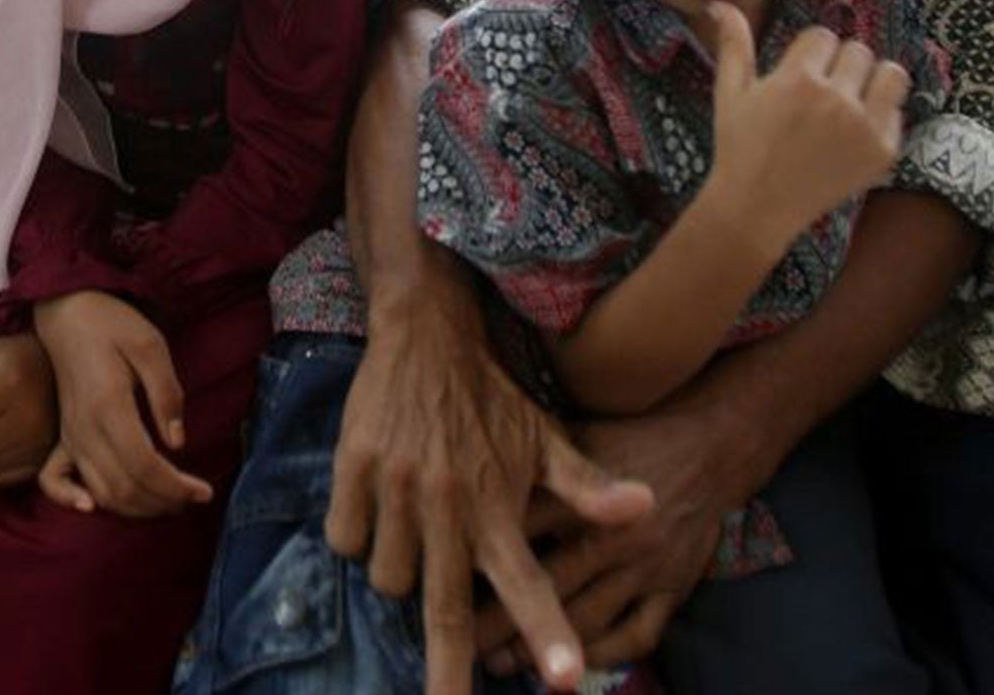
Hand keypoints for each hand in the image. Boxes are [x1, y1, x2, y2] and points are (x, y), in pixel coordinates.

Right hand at [31, 291, 211, 517]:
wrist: (68, 313)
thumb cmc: (113, 325)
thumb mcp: (150, 345)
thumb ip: (166, 394)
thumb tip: (177, 443)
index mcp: (109, 407)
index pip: (145, 467)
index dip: (177, 487)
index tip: (204, 491)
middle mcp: (84, 430)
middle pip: (124, 488)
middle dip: (163, 502)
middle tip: (194, 497)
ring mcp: (69, 436)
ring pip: (100, 492)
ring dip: (136, 508)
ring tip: (169, 501)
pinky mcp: (63, 436)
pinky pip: (54, 480)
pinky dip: (69, 500)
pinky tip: (91, 509)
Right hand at [324, 275, 654, 694]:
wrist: (426, 333)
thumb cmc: (491, 399)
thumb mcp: (543, 438)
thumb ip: (587, 486)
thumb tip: (646, 508)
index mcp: (497, 502)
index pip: (526, 580)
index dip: (544, 629)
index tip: (562, 680)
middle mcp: (447, 501)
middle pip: (444, 608)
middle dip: (449, 670)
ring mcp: (396, 485)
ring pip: (389, 577)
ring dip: (402, 574)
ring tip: (418, 532)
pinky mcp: (353, 467)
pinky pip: (347, 540)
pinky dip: (359, 537)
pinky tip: (380, 508)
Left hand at [476, 397, 742, 678]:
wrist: (706, 446)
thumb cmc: (628, 439)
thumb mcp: (575, 438)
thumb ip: (529, 462)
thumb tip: (468, 472)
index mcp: (581, 494)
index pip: (522, 530)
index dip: (480, 557)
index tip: (442, 578)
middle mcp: (611, 535)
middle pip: (549, 584)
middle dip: (501, 620)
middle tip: (462, 643)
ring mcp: (644, 566)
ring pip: (588, 618)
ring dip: (547, 647)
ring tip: (505, 663)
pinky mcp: (673, 589)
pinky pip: (638, 634)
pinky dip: (606, 653)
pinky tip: (575, 665)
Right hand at [710, 2, 907, 245]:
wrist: (757, 207)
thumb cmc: (739, 147)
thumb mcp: (730, 94)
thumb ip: (734, 45)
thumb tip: (721, 4)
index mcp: (799, 79)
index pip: (824, 36)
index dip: (811, 53)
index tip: (800, 74)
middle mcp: (837, 99)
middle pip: (858, 51)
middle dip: (840, 64)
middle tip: (823, 91)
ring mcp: (865, 126)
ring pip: (890, 73)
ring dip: (873, 80)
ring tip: (852, 99)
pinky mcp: (883, 151)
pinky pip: (898, 112)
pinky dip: (880, 116)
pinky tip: (854, 132)